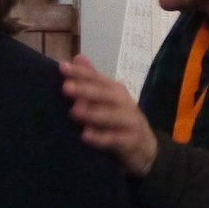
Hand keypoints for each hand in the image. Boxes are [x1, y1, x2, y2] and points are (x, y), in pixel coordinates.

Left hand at [60, 56, 158, 177]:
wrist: (146, 149)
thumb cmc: (120, 121)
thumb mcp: (108, 100)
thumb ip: (92, 81)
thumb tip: (77, 58)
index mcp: (116, 91)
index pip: (98, 78)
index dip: (81, 73)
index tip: (62, 67)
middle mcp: (125, 103)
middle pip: (105, 94)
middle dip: (85, 90)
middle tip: (65, 87)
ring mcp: (130, 122)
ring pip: (111, 116)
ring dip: (92, 113)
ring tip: (73, 111)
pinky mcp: (131, 142)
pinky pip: (115, 139)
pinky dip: (101, 138)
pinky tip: (85, 136)